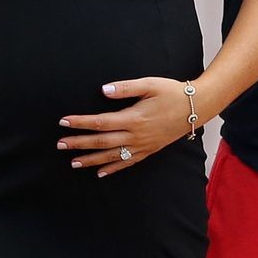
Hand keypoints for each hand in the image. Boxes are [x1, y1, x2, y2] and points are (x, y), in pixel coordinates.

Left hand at [58, 76, 195, 176]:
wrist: (197, 107)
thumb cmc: (172, 92)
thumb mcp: (149, 84)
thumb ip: (125, 88)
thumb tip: (103, 90)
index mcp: (133, 118)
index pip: (100, 122)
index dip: (81, 122)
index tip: (64, 122)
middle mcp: (136, 135)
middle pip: (102, 141)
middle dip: (79, 143)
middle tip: (60, 145)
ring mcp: (142, 146)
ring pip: (112, 156)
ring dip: (92, 160)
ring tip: (74, 162)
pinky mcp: (149, 150)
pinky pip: (128, 163)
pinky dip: (113, 169)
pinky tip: (100, 173)